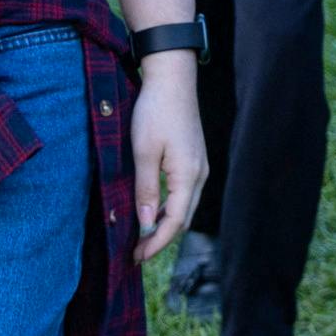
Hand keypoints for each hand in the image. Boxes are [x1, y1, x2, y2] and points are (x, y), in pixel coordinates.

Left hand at [129, 53, 208, 261]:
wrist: (172, 79)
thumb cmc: (156, 111)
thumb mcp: (144, 151)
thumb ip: (145, 189)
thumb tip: (145, 223)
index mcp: (189, 175)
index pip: (175, 222)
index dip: (156, 242)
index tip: (136, 257)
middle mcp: (200, 174)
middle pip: (184, 218)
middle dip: (161, 239)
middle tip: (137, 254)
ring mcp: (199, 166)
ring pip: (185, 207)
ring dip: (166, 224)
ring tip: (142, 237)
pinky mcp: (194, 159)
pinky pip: (184, 193)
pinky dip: (170, 208)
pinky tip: (153, 210)